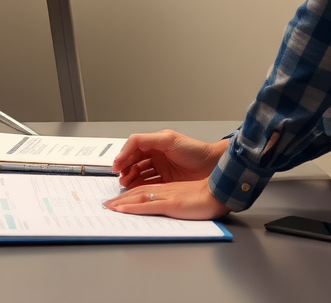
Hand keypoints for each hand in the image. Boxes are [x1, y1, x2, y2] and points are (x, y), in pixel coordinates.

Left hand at [104, 178, 229, 220]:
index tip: (116, 201)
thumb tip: (165, 206)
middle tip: (106, 204)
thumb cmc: (208, 196)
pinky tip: (122, 210)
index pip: (142, 189)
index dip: (127, 195)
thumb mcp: (187, 197)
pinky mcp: (171, 204)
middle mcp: (163, 190)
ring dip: (121, 203)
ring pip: (138, 197)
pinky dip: (133, 208)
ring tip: (108, 207)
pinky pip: (148, 206)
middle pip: (136, 192)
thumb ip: (174, 199)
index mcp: (167, 188)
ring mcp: (166, 196)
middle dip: (119, 199)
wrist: (219, 192)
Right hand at [112, 130, 226, 188]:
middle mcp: (157, 155)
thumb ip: (146, 140)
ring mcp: (162, 169)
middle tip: (120, 177)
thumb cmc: (194, 150)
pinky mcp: (168, 182)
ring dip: (132, 178)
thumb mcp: (168, 140)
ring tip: (126, 184)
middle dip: (126, 169)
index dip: (123, 156)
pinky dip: (142, 187)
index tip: (117, 165)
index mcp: (156, 143)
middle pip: (135, 161)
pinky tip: (137, 190)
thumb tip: (129, 145)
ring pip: (141, 173)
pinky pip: (150, 185)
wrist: (214, 167)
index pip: (134, 148)